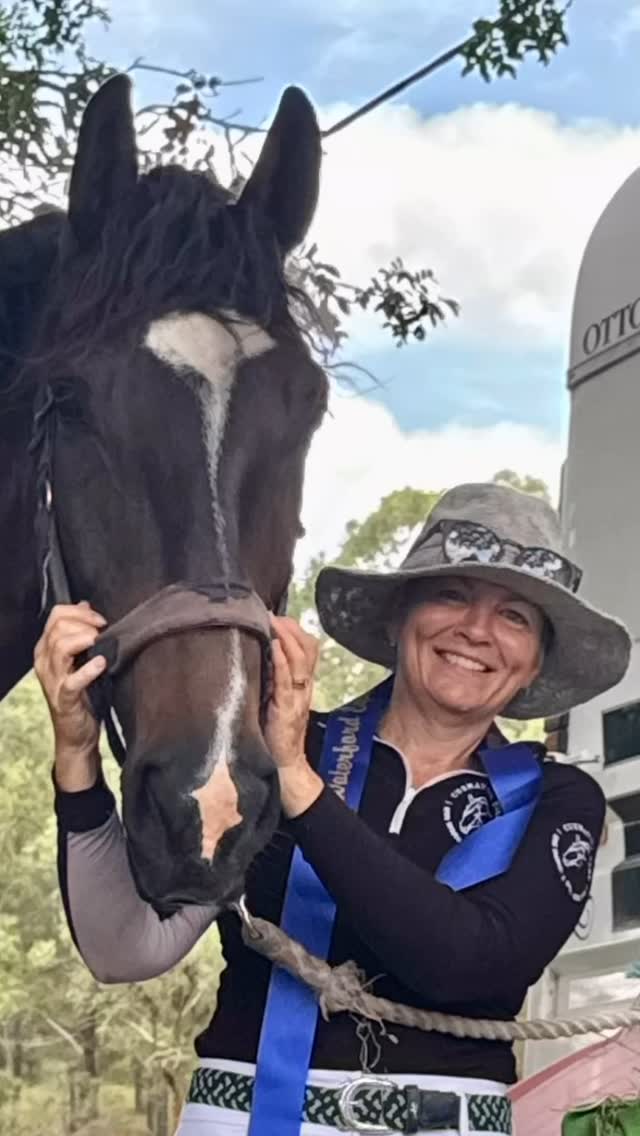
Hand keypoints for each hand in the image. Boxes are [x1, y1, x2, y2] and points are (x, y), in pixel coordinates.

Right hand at [33, 602, 107, 791]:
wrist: (77, 734)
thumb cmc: (82, 694)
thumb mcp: (77, 659)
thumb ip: (78, 632)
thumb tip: (84, 605)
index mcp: (46, 650)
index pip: (56, 615)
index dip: (80, 612)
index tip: (100, 620)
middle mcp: (45, 663)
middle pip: (58, 628)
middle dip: (84, 624)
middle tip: (104, 632)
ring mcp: (53, 681)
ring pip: (61, 647)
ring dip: (84, 640)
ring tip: (101, 644)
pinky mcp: (65, 699)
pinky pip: (73, 681)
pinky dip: (88, 670)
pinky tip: (101, 664)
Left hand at [265, 616, 322, 817]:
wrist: (284, 766)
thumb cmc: (274, 734)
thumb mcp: (275, 700)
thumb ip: (272, 680)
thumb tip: (255, 656)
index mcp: (302, 685)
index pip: (308, 649)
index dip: (296, 630)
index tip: (278, 615)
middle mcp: (304, 688)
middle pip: (309, 649)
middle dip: (292, 629)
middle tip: (273, 614)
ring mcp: (297, 698)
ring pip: (301, 660)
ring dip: (286, 638)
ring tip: (273, 622)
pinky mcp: (286, 710)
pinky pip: (287, 681)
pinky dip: (282, 661)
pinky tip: (273, 646)